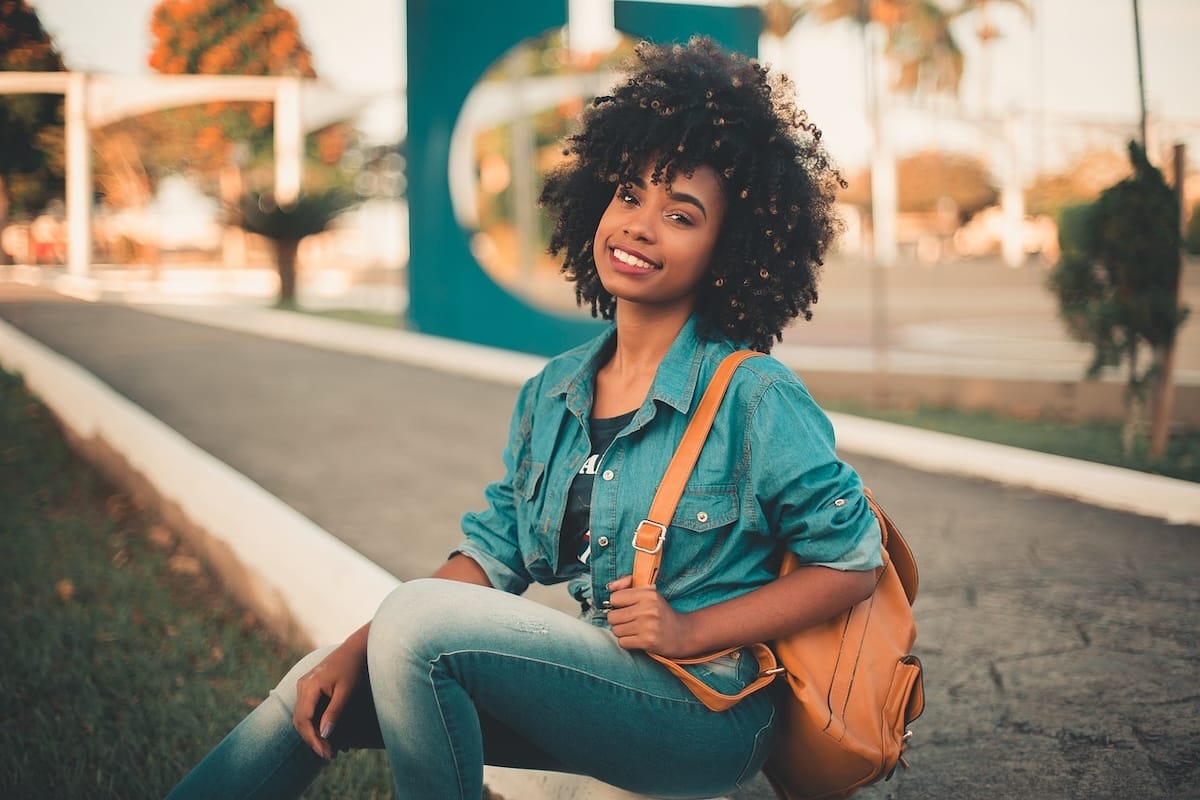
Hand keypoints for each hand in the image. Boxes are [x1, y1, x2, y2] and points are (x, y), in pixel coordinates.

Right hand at [292, 642, 365, 759]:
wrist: (355, 649)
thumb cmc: (353, 668)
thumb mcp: (347, 691)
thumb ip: (334, 712)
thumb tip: (324, 734)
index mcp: (309, 686)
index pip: (304, 720)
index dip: (313, 739)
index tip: (326, 753)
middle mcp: (302, 686)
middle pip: (300, 721)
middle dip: (312, 740)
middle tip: (329, 755)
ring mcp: (303, 686)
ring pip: (302, 717)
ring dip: (313, 733)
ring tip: (329, 748)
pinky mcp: (308, 688)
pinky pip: (307, 710)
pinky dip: (315, 724)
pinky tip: (327, 734)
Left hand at [606, 575, 694, 657]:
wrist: (683, 634)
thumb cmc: (661, 613)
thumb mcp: (649, 594)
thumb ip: (627, 586)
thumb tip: (610, 586)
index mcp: (648, 594)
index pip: (615, 598)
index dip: (617, 605)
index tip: (625, 608)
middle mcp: (648, 608)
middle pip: (612, 616)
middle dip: (617, 621)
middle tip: (628, 622)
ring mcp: (648, 625)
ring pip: (616, 630)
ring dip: (622, 632)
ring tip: (634, 630)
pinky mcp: (647, 641)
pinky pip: (622, 642)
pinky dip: (627, 642)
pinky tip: (637, 639)